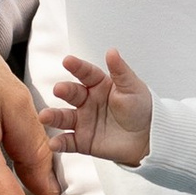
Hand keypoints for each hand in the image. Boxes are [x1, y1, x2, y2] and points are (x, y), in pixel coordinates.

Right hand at [45, 46, 154, 166]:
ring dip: (53, 116)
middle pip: (72, 94)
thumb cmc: (142, 109)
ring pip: (64, 117)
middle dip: (63, 91)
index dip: (77, 67)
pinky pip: (68, 142)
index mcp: (99, 85)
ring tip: (45, 116)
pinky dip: (60, 143)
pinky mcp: (83, 141)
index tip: (68, 61)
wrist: (150, 138)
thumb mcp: (133, 88)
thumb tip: (112, 51)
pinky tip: (54, 143)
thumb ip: (120, 71)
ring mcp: (84, 121)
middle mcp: (87, 101)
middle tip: (59, 89)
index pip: (86, 73)